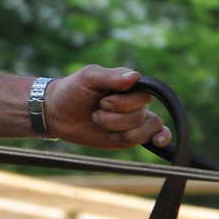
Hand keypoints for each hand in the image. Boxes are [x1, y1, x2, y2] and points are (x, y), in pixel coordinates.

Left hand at [44, 66, 170, 149]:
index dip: (123, 103)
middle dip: (113, 119)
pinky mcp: (131, 135)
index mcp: (128, 84)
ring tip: (101, 124)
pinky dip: (161, 138)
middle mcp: (135, 100)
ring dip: (120, 132)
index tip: (103, 103)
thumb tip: (135, 76)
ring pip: (147, 128)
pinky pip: (155, 135)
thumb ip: (110, 76)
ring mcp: (135, 119)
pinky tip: (158, 142)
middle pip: (141, 114)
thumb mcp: (87, 77)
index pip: (144, 94)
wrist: (57, 114)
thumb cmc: (72, 90)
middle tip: (95, 112)